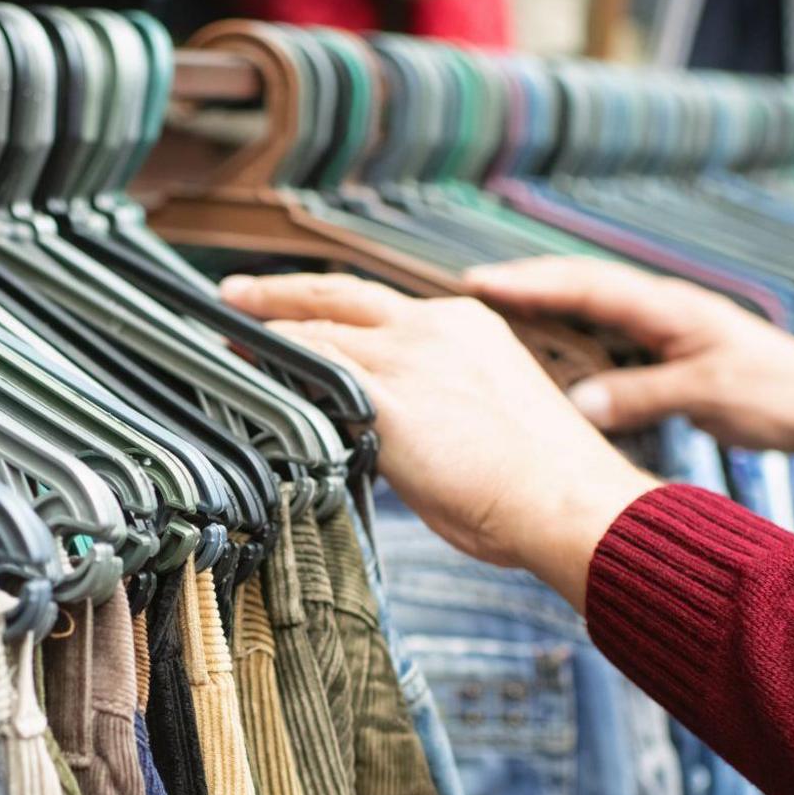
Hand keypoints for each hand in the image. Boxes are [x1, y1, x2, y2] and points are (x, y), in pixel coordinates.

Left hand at [220, 273, 656, 603]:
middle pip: (339, 296)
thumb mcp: (486, 419)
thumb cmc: (541, 485)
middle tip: (236, 294)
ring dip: (265, 334)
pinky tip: (242, 372)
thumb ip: (435, 408)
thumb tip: (391, 433)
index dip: (332, 307)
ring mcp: (410, 358)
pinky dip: (272, 366)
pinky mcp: (390, 398)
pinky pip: (312, 369)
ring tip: (225, 342)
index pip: (382, 306)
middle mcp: (436, 326)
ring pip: (318, 331)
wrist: (568, 500)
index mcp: (467, 326)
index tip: (303, 311)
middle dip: (282, 294)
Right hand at [465, 256, 793, 475]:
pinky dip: (565, 338)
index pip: (588, 285)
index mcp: (671, 307)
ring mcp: (662, 326)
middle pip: (578, 285)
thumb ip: (642, 396)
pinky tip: (538, 355)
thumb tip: (574, 403)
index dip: (531, 283)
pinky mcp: (665, 350)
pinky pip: (602, 335)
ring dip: (539, 308)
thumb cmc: (781, 394)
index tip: (478, 283)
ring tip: (482, 317)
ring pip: (587, 308)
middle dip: (521, 285)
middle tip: (461, 291)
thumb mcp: (711, 396)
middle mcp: (661, 307)